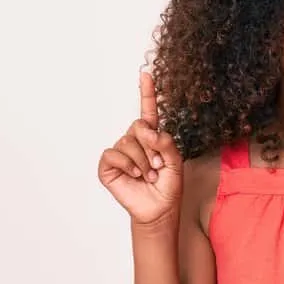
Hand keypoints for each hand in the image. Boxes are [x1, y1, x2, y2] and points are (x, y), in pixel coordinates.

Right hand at [98, 71, 182, 225]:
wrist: (159, 210)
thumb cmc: (167, 186)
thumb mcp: (175, 162)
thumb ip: (167, 142)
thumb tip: (150, 131)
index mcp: (151, 138)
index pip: (148, 111)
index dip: (147, 92)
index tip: (146, 74)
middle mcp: (134, 141)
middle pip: (138, 126)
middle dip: (151, 147)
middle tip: (158, 165)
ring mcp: (120, 153)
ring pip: (128, 142)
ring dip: (143, 161)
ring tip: (148, 175)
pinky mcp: (108, 166)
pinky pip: (114, 154)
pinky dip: (127, 164)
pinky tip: (135, 175)